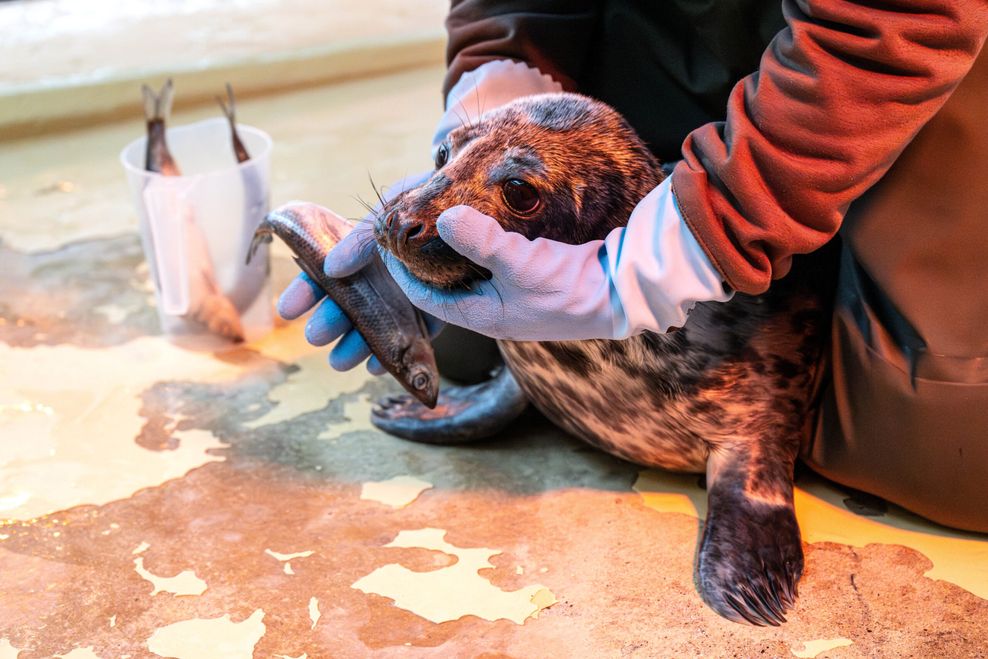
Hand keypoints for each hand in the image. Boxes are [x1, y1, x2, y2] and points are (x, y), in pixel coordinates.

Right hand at [277, 173, 437, 372]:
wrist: (494, 203)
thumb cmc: (440, 196)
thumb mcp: (397, 205)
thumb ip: (366, 235)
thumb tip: (333, 267)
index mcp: (372, 241)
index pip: (331, 265)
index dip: (308, 288)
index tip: (288, 311)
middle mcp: (390, 266)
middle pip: (353, 297)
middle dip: (332, 319)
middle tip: (317, 337)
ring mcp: (416, 286)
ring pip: (381, 319)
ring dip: (358, 340)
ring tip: (342, 362)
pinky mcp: (444, 305)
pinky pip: (419, 331)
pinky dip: (398, 349)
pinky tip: (378, 365)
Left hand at [380, 178, 731, 340]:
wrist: (621, 291)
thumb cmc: (571, 289)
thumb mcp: (522, 265)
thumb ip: (482, 242)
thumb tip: (444, 218)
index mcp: (481, 316)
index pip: (422, 298)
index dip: (398, 271)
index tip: (381, 241)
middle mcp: (489, 308)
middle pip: (437, 284)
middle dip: (416, 259)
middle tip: (400, 226)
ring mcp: (506, 294)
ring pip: (459, 271)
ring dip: (442, 248)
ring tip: (425, 219)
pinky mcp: (522, 276)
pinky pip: (483, 260)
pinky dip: (469, 242)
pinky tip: (465, 219)